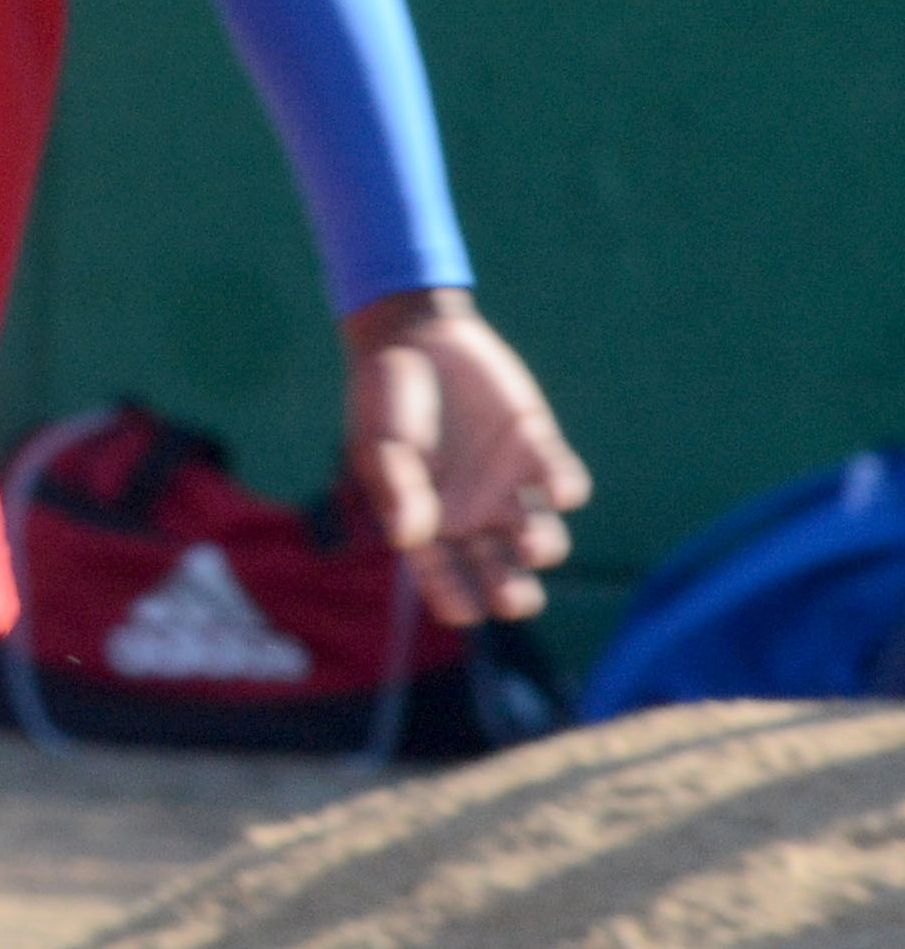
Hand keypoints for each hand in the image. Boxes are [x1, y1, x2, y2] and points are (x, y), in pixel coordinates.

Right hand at [340, 288, 588, 626]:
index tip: (463, 610)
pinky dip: (565, 488)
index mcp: (428, 522)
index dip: (454, 599)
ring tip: (531, 542)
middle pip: (501, 572)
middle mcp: (473, 513)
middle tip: (515, 599)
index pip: (444, 577)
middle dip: (511, 593)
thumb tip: (410, 539)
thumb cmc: (385, 397)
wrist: (418, 337)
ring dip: (541, 547)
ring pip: (539, 538)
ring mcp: (509, 485)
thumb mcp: (383, 442)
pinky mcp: (539, 450)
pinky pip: (564, 482)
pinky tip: (557, 487)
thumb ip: (398, 487)